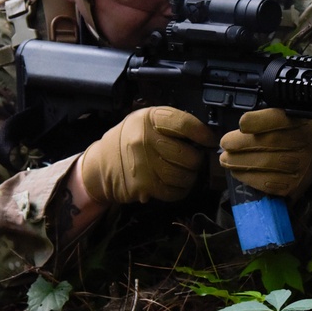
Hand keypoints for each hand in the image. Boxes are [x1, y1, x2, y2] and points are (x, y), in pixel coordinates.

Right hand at [80, 107, 217, 203]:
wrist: (102, 164)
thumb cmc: (131, 140)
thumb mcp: (147, 121)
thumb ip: (172, 124)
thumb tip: (205, 137)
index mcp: (149, 119)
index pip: (184, 124)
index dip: (202, 134)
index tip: (210, 140)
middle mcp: (144, 140)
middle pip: (188, 155)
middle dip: (196, 159)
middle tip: (192, 159)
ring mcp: (143, 165)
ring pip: (184, 176)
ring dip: (189, 176)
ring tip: (183, 171)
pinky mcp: (144, 186)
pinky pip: (175, 192)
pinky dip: (180, 190)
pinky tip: (175, 183)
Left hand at [219, 108, 311, 198]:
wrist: (307, 160)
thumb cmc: (286, 136)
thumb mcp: (280, 121)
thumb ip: (262, 119)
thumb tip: (240, 123)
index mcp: (300, 121)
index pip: (280, 119)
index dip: (260, 121)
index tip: (242, 123)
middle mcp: (305, 143)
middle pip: (271, 142)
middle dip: (242, 143)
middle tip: (225, 144)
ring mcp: (302, 166)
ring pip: (267, 163)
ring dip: (241, 162)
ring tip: (226, 159)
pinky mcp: (295, 185)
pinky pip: (268, 183)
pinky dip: (249, 177)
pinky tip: (238, 172)